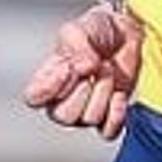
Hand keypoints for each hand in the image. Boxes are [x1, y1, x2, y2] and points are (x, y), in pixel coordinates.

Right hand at [22, 0, 141, 138]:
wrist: (127, 34)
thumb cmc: (95, 31)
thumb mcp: (79, 30)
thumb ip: (76, 47)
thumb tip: (83, 67)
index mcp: (48, 79)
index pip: (34, 98)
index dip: (48, 89)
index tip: (67, 68)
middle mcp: (63, 100)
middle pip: (64, 116)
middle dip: (84, 89)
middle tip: (95, 66)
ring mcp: (86, 111)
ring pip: (89, 119)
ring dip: (104, 91)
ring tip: (107, 70)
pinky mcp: (110, 117)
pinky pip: (109, 130)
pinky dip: (116, 112)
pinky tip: (118, 93)